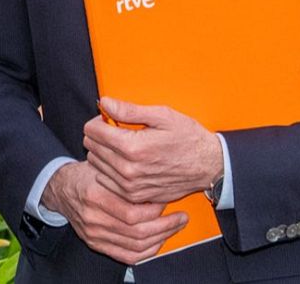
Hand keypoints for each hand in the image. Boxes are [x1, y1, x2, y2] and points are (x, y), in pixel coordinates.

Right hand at [43, 160, 186, 265]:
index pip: (131, 213)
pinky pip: (127, 256)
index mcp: (94, 196)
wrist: (62, 188)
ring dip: (160, 238)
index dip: (154, 210)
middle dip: (165, 226)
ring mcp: (94, 234)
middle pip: (137, 232)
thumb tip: (157, 179)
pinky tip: (158, 241)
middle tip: (180, 217)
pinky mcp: (96, 244)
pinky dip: (146, 251)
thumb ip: (125, 174)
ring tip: (174, 228)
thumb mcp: (103, 166)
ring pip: (135, 246)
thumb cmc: (86, 175)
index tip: (167, 200)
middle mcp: (93, 218)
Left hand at [83, 97, 221, 204]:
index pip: (92, 131)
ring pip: (95, 164)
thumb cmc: (188, 138)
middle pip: (91, 147)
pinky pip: (106, 180)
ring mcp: (130, 186)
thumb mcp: (162, 116)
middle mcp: (128, 170)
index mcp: (133, 147)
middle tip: (117, 130)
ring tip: (122, 146)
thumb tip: (105, 103)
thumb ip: (129, 110)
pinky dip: (110, 169)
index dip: (98, 120)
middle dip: (100, 135)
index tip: (109, 118)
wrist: (208, 166)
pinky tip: (125, 162)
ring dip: (103, 152)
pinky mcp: (134, 196)